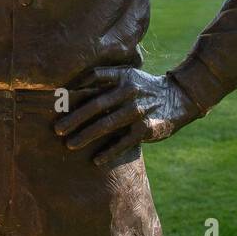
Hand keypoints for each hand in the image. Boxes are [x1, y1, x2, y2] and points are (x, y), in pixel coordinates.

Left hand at [53, 67, 201, 165]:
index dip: (75, 88)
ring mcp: (137, 111)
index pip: (94, 78)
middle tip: (57, 130)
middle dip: (74, 118)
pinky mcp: (146, 129)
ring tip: (70, 145)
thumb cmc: (144, 87)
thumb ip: (104, 78)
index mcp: (122, 77)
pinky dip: (110, 151)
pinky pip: (124, 142)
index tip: (56, 101)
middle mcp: (129, 92)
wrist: (179, 97)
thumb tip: (72, 86)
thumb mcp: (128, 74)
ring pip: (107, 124)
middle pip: (96, 104)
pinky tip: (96, 160)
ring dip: (86, 135)